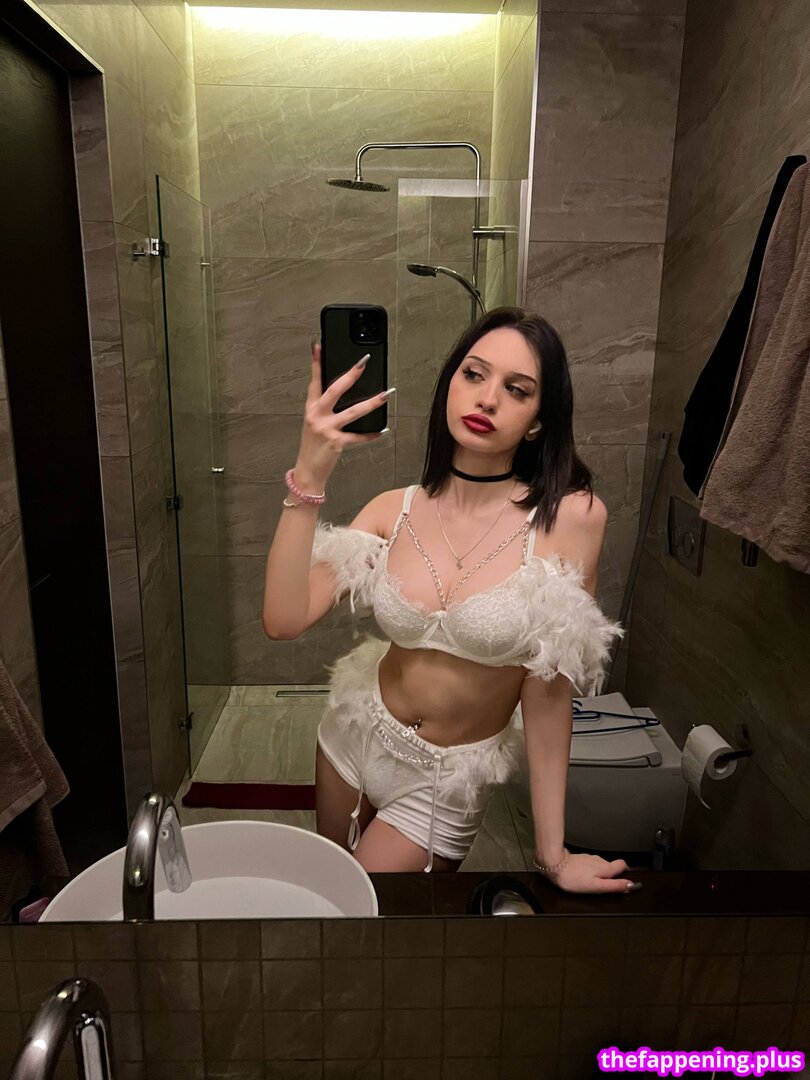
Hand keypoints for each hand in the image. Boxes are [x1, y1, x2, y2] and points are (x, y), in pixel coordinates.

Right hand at [295, 341, 389, 484]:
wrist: (308, 470)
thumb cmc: (312, 446)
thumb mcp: (314, 423)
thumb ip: (324, 408)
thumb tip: (343, 393)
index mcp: (311, 408)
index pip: (314, 381)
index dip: (316, 363)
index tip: (318, 346)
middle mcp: (316, 415)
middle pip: (334, 391)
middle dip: (350, 376)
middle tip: (363, 363)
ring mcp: (326, 429)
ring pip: (352, 412)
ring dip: (371, 403)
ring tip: (385, 394)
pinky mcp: (336, 442)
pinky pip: (357, 437)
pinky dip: (370, 435)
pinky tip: (381, 431)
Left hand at [543, 852, 641, 894]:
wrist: (554, 865)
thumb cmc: (574, 878)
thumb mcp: (596, 886)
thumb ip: (614, 886)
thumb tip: (631, 886)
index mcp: (605, 868)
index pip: (622, 865)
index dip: (625, 872)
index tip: (624, 881)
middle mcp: (599, 860)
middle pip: (611, 866)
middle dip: (612, 874)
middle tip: (606, 885)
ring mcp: (589, 858)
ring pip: (600, 865)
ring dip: (601, 872)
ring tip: (595, 882)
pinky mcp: (580, 858)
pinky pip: (590, 864)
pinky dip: (591, 870)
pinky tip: (584, 876)